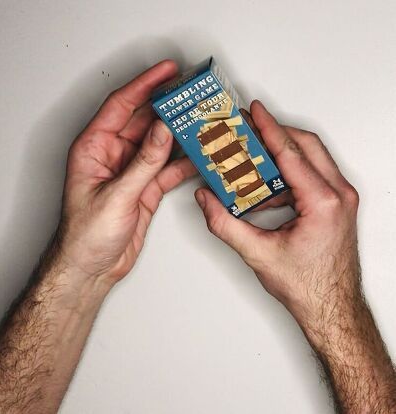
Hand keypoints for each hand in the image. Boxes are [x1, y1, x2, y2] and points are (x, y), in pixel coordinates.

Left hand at [56, 60, 195, 283]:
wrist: (91, 268)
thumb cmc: (86, 235)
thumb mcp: (116, 195)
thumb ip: (144, 162)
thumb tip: (164, 130)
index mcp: (93, 148)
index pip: (121, 106)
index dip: (144, 85)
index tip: (167, 71)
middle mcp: (112, 155)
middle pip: (143, 121)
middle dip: (167, 107)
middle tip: (191, 93)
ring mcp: (130, 172)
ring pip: (158, 144)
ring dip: (179, 134)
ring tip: (201, 120)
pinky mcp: (144, 189)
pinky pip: (166, 169)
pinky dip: (182, 163)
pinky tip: (198, 156)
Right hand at [195, 100, 359, 328]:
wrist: (332, 307)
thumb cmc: (307, 286)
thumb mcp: (258, 254)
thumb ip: (225, 224)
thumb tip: (206, 200)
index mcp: (323, 202)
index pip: (290, 153)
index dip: (269, 127)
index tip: (254, 110)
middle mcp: (338, 195)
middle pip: (306, 145)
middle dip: (276, 131)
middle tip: (251, 124)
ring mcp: (341, 199)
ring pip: (312, 157)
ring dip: (283, 150)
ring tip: (255, 151)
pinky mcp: (336, 205)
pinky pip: (313, 174)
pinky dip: (290, 171)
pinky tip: (267, 182)